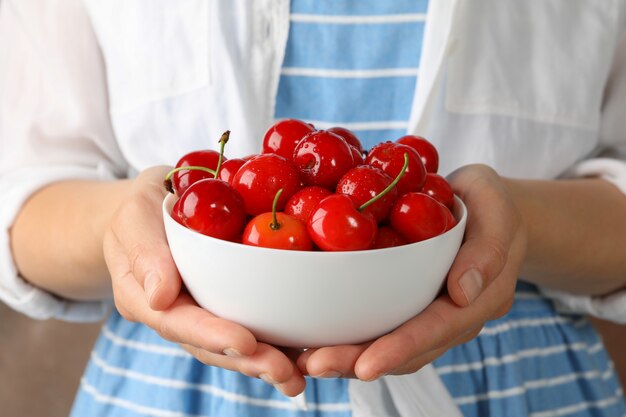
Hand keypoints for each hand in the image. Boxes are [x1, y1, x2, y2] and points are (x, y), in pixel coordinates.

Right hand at [102, 166, 305, 395]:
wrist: (154, 205)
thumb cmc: (141, 207)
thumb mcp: (134, 216)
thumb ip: (144, 253)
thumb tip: (159, 297)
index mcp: (144, 297)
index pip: (178, 323)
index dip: (211, 336)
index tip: (245, 343)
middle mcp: (175, 314)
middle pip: (210, 346)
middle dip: (247, 361)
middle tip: (284, 373)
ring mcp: (201, 313)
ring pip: (231, 346)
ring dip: (265, 362)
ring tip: (296, 377)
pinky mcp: (225, 305)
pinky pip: (249, 325)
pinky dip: (276, 341)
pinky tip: (304, 349)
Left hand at [296, 164, 526, 379]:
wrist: (485, 208)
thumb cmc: (492, 203)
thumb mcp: (497, 209)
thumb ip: (488, 249)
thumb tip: (462, 293)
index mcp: (481, 299)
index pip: (438, 328)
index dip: (401, 348)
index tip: (364, 366)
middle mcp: (452, 317)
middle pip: (406, 349)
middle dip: (358, 361)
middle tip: (312, 365)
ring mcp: (429, 313)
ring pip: (388, 344)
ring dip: (346, 356)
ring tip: (303, 359)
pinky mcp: (408, 303)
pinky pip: (379, 323)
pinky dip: (347, 334)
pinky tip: (312, 335)